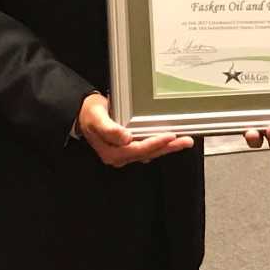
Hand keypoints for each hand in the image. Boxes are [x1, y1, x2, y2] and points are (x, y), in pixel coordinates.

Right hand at [76, 93, 193, 166]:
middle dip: (168, 148)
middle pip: (149, 153)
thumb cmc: (90, 115)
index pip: (139, 149)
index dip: (155, 143)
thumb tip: (125, 138)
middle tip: (186, 141)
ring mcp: (125, 152)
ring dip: (167, 147)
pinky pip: (147, 148)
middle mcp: (120, 155)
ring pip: (150, 152)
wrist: (84, 114)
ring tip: (183, 141)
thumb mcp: (97, 119)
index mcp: (112, 152)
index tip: (170, 136)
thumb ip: (110, 129)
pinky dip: (160, 144)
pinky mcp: (129, 147)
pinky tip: (170, 140)